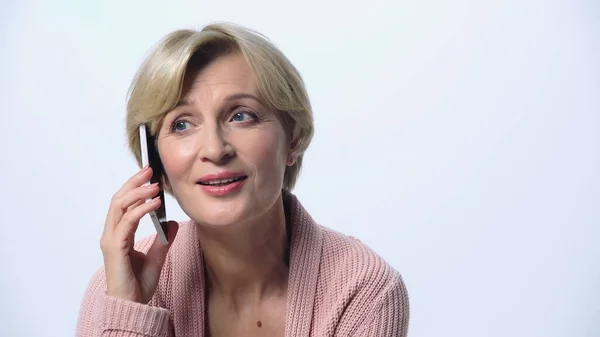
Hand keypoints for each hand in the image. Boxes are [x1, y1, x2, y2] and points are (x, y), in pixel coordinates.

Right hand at [100, 165, 178, 303]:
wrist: (132, 305)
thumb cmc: (138, 285)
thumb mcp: (157, 256)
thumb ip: (163, 239)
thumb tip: (173, 222)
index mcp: (119, 234)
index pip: (123, 203)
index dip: (134, 187)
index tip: (149, 175)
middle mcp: (112, 234)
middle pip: (118, 199)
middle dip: (133, 182)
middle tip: (149, 170)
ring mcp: (111, 240)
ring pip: (119, 206)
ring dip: (137, 192)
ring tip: (154, 185)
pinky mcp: (115, 247)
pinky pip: (127, 222)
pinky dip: (141, 209)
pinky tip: (155, 204)